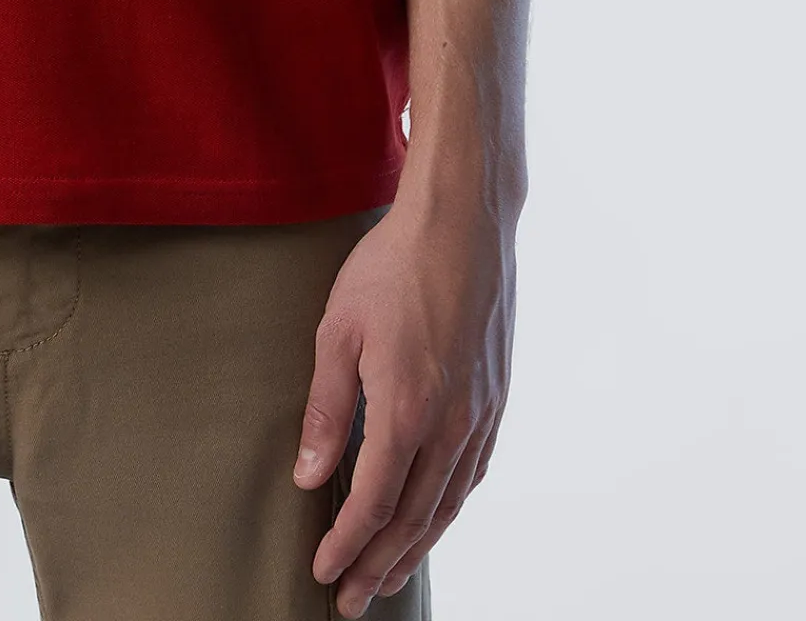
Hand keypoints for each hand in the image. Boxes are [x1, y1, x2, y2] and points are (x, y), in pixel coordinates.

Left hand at [291, 192, 515, 613]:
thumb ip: (325, 410)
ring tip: (391, 577)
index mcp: (406, 410)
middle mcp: (451, 424)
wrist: (462, 223)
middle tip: (353, 601)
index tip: (324, 573)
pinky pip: (473, 473)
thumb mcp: (337, 330)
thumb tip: (309, 478)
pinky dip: (450, 508)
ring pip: (449, 503)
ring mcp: (480, 414)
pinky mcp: (495, 398)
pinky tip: (434, 518)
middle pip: (414, 519)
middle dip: (381, 565)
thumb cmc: (391, 267)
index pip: (374, 503)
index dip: (348, 544)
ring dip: (418, 548)